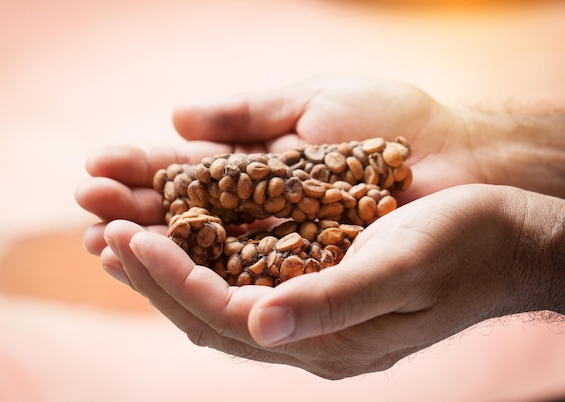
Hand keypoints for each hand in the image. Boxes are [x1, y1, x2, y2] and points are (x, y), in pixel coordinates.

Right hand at [75, 75, 483, 254]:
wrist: (461, 156)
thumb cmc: (394, 121)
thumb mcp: (312, 102)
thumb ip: (248, 112)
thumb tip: (176, 116)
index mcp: (264, 172)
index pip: (191, 177)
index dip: (145, 177)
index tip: (97, 173)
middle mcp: (268, 216)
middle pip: (191, 221)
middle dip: (136, 214)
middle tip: (86, 210)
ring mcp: (287, 250)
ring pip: (210, 256)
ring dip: (156, 250)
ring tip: (105, 243)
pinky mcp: (311, 278)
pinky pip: (251, 282)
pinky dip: (205, 278)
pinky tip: (161, 273)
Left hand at [100, 184, 564, 378]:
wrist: (506, 240)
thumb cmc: (464, 246)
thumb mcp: (402, 267)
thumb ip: (332, 302)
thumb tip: (259, 326)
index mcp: (328, 341)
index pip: (228, 317)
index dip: (176, 281)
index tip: (133, 238)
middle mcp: (310, 336)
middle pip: (210, 315)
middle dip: (154, 278)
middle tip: (107, 236)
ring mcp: (311, 316)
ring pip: (218, 300)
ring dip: (169, 271)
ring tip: (123, 237)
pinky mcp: (315, 288)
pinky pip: (243, 280)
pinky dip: (203, 259)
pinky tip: (180, 235)